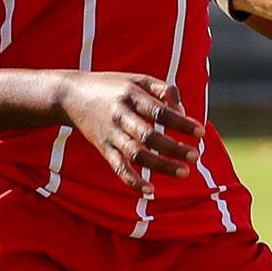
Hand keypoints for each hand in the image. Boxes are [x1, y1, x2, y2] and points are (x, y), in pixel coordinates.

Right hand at [58, 71, 203, 191]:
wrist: (71, 96)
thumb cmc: (112, 86)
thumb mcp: (137, 79)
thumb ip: (163, 90)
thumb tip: (183, 114)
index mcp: (131, 95)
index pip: (160, 112)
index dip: (181, 123)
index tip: (200, 132)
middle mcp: (120, 115)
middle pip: (149, 136)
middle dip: (173, 148)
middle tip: (195, 156)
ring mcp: (111, 134)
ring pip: (137, 154)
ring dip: (161, 165)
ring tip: (184, 172)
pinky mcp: (103, 148)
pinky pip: (118, 167)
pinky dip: (133, 181)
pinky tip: (150, 191)